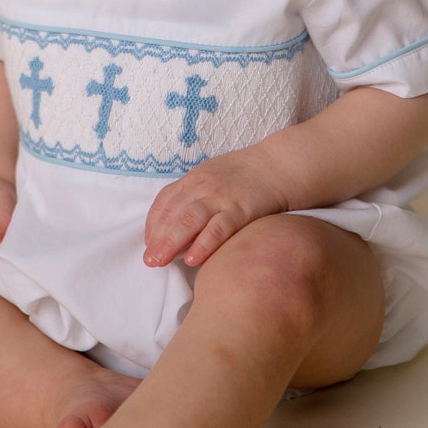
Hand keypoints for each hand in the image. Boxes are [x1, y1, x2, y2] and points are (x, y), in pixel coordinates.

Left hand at [143, 146, 287, 268]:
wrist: (279, 165)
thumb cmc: (247, 175)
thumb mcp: (214, 176)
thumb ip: (196, 196)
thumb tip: (178, 224)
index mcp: (194, 178)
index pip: (165, 201)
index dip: (154, 223)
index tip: (148, 243)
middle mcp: (203, 186)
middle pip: (173, 213)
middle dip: (158, 238)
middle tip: (149, 260)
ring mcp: (221, 197)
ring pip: (189, 220)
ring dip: (171, 242)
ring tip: (160, 261)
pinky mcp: (240, 210)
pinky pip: (218, 228)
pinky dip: (203, 244)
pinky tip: (192, 259)